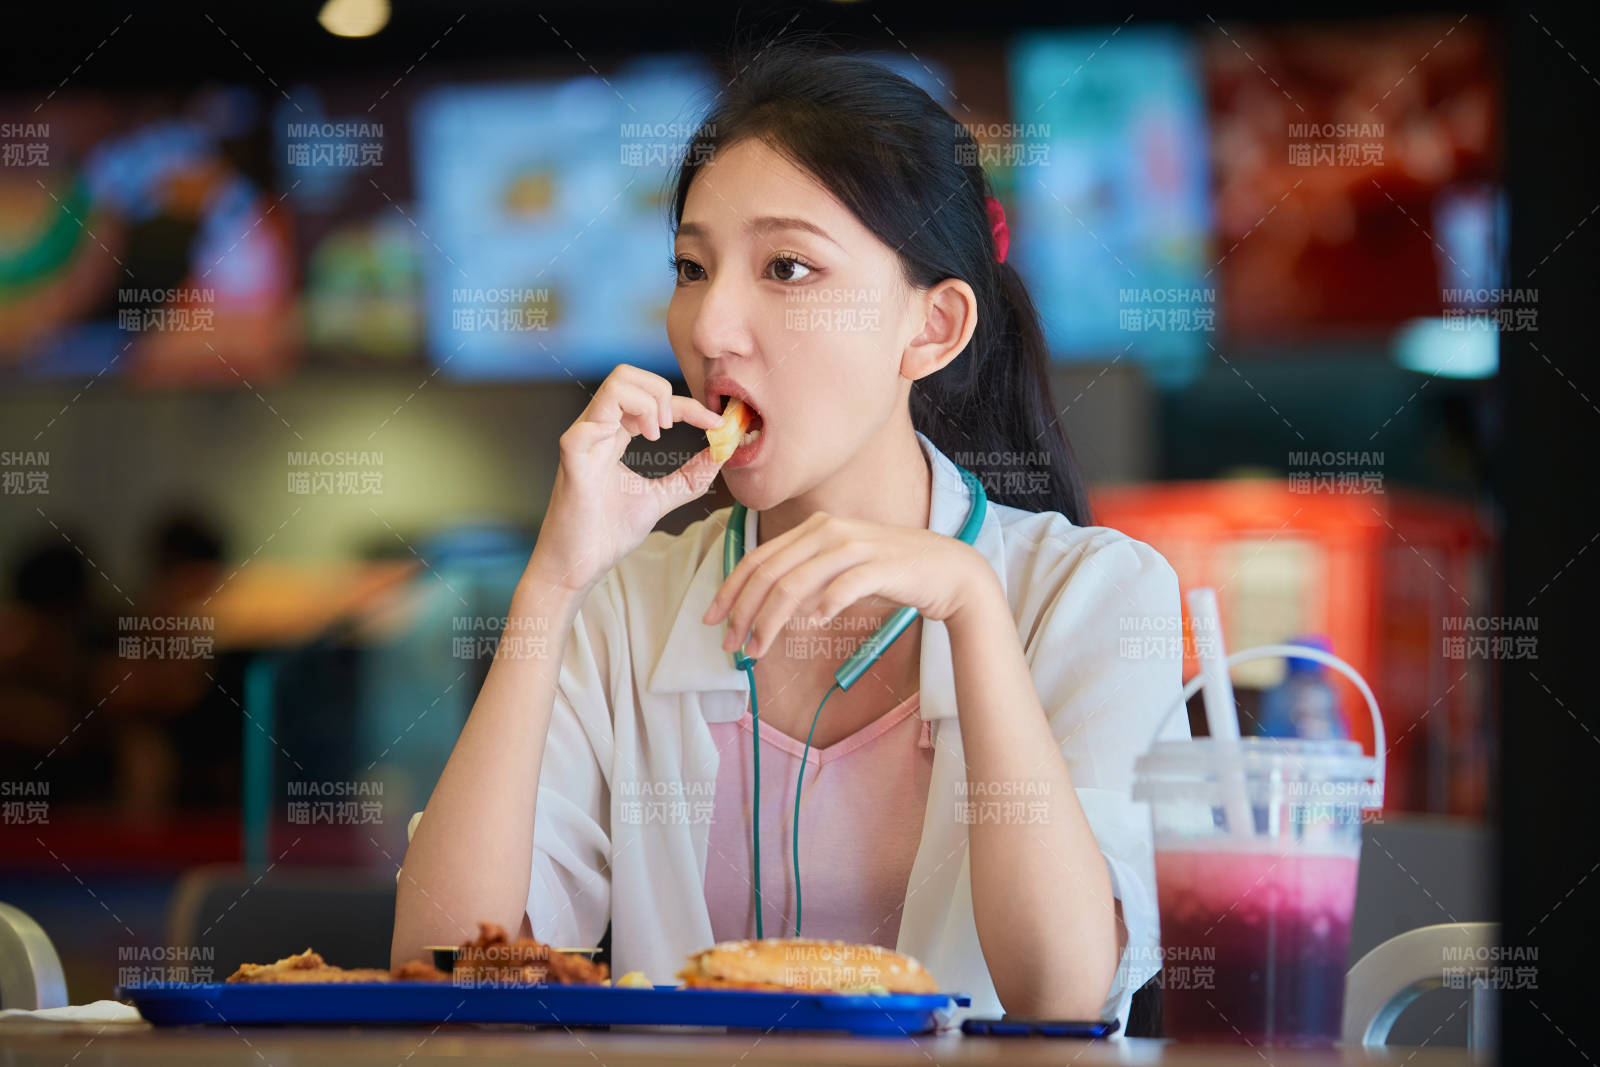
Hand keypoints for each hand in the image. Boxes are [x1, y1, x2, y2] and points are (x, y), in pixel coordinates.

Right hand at [528, 364, 726, 594]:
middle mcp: (596, 431)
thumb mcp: (660, 498)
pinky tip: (643, 441)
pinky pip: (590, 423)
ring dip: (649, 402)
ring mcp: (582, 441)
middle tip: (674, 427)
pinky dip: (625, 420)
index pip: (651, 399)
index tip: (718, 425)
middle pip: (626, 375)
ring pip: (614, 385)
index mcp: (613, 436)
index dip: (689, 406)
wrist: (576, 567)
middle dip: (663, 391)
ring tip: (659, 433)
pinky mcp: (572, 459)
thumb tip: (721, 455)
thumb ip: (689, 477)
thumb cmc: (606, 533)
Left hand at [701, 512, 995, 658]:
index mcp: (815, 527)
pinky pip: (843, 586)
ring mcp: (856, 546)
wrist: (949, 571)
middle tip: (731, 646)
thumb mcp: (840, 568)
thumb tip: (766, 607)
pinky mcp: (881, 566)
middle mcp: (830, 530)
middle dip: (743, 612)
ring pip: (796, 583)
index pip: (759, 558)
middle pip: (770, 572)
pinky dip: (824, 605)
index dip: (730, 590)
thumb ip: (805, 578)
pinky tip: (814, 624)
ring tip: (759, 649)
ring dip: (771, 620)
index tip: (712, 620)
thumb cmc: (891, 573)